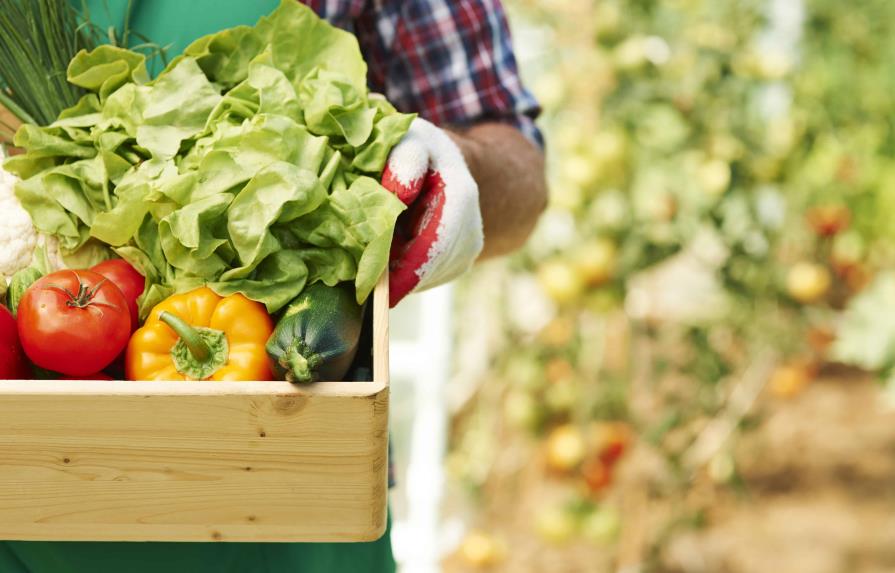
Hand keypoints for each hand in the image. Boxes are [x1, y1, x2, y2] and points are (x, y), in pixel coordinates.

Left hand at [381, 118, 483, 306]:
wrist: (445, 166)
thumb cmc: (417, 149)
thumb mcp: (410, 140)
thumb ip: (405, 158)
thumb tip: (398, 193)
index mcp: (460, 198)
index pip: (433, 245)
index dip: (405, 272)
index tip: (376, 292)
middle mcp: (470, 232)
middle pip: (427, 268)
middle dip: (391, 277)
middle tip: (357, 281)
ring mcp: (467, 253)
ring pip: (424, 278)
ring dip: (394, 276)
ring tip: (369, 258)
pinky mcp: (458, 266)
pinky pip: (424, 279)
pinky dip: (401, 274)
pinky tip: (387, 255)